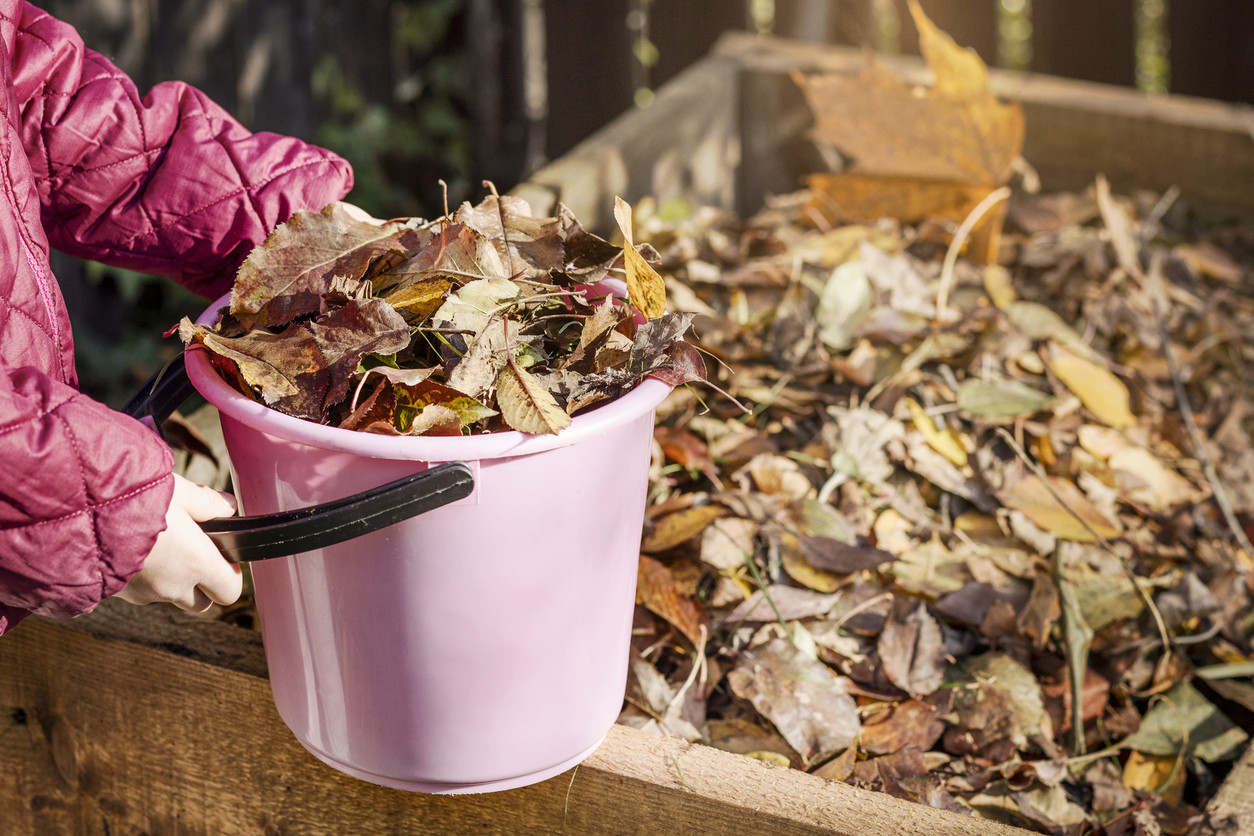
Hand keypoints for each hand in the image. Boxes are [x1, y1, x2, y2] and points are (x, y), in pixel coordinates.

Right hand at [116, 474, 242, 612]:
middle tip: (193, 550)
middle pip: (203, 602)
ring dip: (171, 579)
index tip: (221, 551)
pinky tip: (132, 548)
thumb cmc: (131, 498)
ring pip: (170, 596)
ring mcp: (143, 594)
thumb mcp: (177, 489)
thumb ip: (206, 502)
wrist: (71, 514)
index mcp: (197, 562)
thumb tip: (228, 507)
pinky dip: (144, 577)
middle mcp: (173, 586)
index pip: (231, 590)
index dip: (230, 573)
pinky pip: (141, 592)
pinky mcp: (117, 594)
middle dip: (203, 582)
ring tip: (159, 543)